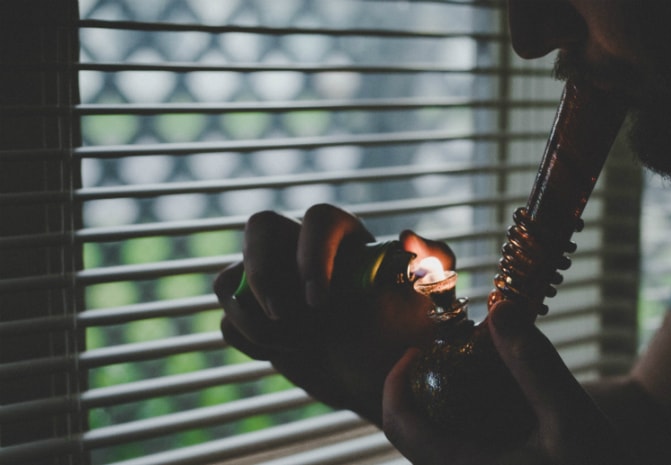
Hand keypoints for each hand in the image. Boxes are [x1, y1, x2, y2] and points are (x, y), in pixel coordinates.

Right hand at [214, 204, 453, 423]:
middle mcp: (301, 248)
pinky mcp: (253, 315)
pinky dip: (248, 340)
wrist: (382, 379)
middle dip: (264, 273)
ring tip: (298, 344)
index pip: (319, 218)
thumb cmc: (408, 332)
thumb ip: (433, 260)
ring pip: (230, 277)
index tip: (321, 300)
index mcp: (345, 237)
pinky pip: (227, 319)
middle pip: (260, 226)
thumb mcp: (433, 297)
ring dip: (254, 317)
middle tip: (287, 316)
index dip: (312, 253)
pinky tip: (284, 353)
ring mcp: (271, 281)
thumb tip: (407, 236)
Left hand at [382, 301, 638, 464]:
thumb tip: (500, 310)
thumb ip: (534, 365)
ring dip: (456, 402)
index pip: (400, 423)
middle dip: (432, 385)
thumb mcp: (572, 419)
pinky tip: (513, 404)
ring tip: (488, 371)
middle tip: (458, 352)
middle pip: (418, 428)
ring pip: (444, 440)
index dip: (397, 380)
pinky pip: (471, 449)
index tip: (419, 347)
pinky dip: (478, 420)